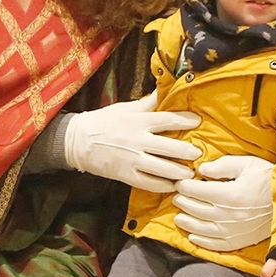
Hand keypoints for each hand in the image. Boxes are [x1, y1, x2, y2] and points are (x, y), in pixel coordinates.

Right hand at [63, 91, 200, 192]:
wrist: (77, 141)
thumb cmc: (103, 121)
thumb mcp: (124, 108)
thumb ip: (147, 103)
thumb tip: (164, 90)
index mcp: (138, 121)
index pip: (168, 119)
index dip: (186, 120)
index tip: (198, 122)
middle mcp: (138, 140)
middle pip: (170, 147)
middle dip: (187, 152)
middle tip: (198, 154)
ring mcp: (132, 159)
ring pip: (163, 168)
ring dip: (180, 172)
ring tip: (190, 174)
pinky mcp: (126, 175)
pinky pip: (149, 183)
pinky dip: (163, 186)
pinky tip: (172, 186)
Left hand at [172, 154, 271, 251]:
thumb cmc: (269, 179)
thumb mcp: (248, 164)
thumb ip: (223, 166)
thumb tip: (202, 170)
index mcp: (229, 194)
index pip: (197, 190)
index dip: (184, 186)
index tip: (180, 182)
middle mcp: (228, 215)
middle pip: (196, 209)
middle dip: (183, 202)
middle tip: (176, 196)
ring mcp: (233, 231)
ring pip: (202, 228)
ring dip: (187, 222)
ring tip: (178, 216)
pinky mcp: (240, 241)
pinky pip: (216, 245)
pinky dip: (201, 241)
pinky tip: (193, 236)